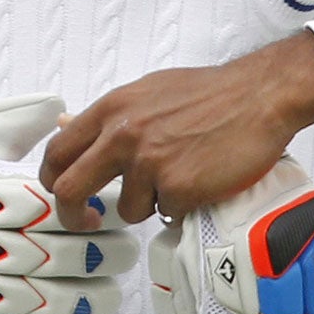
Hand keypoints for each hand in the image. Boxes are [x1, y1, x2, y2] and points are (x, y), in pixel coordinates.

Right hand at [0, 93, 139, 313]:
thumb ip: (2, 122)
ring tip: (111, 295)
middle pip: (35, 254)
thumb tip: (60, 108)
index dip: (79, 213)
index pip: (30, 206)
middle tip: (126, 253)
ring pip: (21, 301)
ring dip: (76, 301)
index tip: (113, 212)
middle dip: (90, 256)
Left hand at [39, 32, 313, 227]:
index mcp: (112, 109)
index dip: (54, 179)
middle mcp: (122, 135)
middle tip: (88, 221)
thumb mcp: (148, 91)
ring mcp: (149, 163)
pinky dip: (181, 206)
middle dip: (73, 215)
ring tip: (179, 178)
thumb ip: (110, 116)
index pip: (58, 151)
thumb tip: (67, 126)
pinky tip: (201, 182)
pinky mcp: (178, 187)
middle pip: (69, 189)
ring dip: (150, 203)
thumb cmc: (209, 94)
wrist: (259, 96)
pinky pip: (167, 213)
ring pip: (128, 208)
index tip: (64, 193)